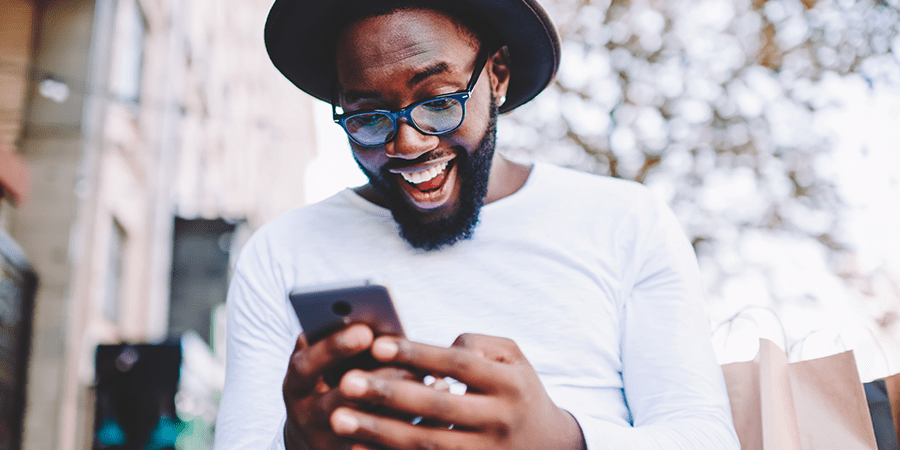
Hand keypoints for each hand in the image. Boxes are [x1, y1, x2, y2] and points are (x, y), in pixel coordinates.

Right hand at [283, 325, 421, 449]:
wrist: (321, 431)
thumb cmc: (329, 378)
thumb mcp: (323, 361)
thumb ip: (338, 342)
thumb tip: (373, 322)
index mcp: (296, 384)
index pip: (306, 366)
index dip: (334, 347)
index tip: (365, 330)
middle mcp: (305, 416)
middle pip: (337, 402)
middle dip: (374, 380)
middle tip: (407, 361)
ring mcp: (325, 441)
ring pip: (363, 428)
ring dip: (397, 406)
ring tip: (428, 381)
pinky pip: (379, 445)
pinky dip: (410, 426)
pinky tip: (433, 403)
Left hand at [329, 334, 586, 449]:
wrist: (550, 446)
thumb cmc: (518, 389)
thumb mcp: (513, 358)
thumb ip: (476, 345)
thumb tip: (433, 350)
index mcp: (510, 383)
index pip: (459, 365)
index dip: (418, 354)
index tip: (377, 345)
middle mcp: (500, 420)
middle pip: (439, 407)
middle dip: (390, 395)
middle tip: (347, 382)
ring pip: (428, 443)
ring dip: (380, 432)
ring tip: (339, 418)